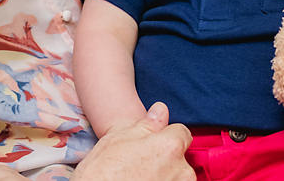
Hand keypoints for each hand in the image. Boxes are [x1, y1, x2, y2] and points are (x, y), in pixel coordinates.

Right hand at [73, 102, 192, 180]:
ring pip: (177, 177)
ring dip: (164, 176)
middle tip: (138, 164)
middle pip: (180, 157)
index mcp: (169, 146)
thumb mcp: (116, 140)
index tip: (151, 143)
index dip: (164, 135)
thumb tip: (160, 111)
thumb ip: (144, 125)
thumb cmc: (102, 175)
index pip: (181, 132)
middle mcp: (181, 170)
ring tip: (137, 179)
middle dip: (164, 158)